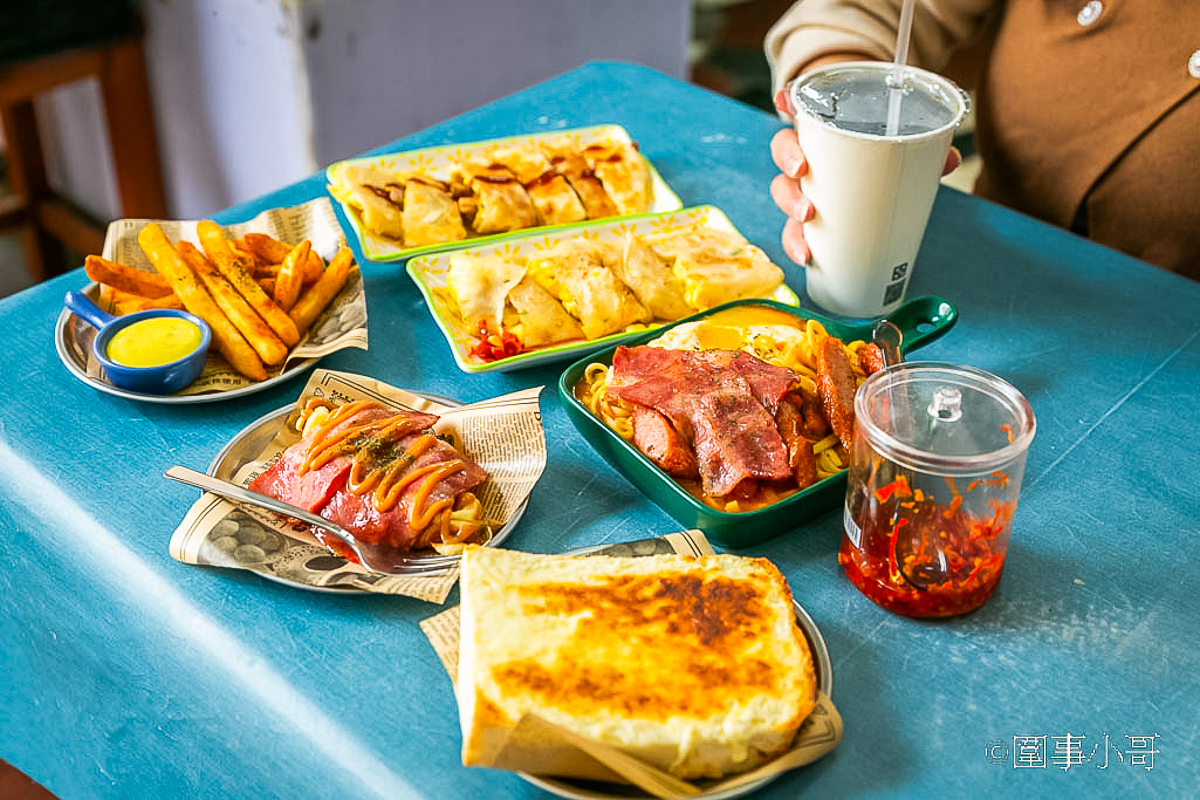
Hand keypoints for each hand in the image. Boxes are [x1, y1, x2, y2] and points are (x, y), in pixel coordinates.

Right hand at [769, 88, 962, 265]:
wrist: (877, 173)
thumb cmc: (883, 152)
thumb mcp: (905, 142)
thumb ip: (928, 144)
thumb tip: (948, 159)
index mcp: (824, 127)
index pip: (799, 107)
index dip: (788, 102)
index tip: (786, 101)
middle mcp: (808, 154)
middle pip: (784, 150)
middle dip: (788, 159)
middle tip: (802, 171)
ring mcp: (804, 186)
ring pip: (784, 191)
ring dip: (790, 204)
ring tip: (806, 218)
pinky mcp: (808, 218)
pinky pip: (794, 231)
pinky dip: (797, 244)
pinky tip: (805, 256)